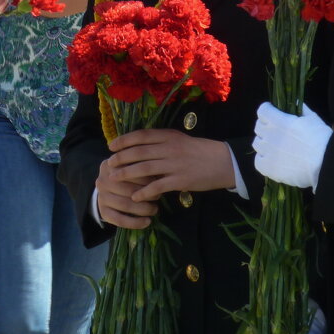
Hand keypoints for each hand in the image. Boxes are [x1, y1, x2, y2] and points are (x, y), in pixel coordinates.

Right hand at [96, 157, 157, 228]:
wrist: (109, 190)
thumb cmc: (127, 177)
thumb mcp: (130, 167)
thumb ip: (141, 167)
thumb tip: (160, 175)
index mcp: (109, 166)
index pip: (129, 172)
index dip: (146, 178)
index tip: (158, 183)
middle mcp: (102, 181)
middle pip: (127, 189)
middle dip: (146, 194)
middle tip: (158, 196)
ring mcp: (101, 197)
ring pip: (124, 205)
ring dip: (143, 209)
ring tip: (155, 209)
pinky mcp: (102, 211)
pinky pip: (119, 220)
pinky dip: (135, 223)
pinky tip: (147, 222)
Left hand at [106, 128, 235, 202]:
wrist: (223, 162)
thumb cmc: (199, 150)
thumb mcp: (179, 139)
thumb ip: (161, 141)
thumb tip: (138, 146)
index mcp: (169, 136)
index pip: (141, 135)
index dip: (124, 140)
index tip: (111, 146)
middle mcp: (169, 148)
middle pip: (139, 152)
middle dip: (121, 158)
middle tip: (109, 163)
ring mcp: (174, 164)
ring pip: (144, 168)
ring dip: (127, 174)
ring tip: (114, 178)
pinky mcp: (180, 180)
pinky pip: (157, 186)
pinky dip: (144, 192)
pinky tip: (135, 197)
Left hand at [253, 102, 331, 189]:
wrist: (326, 163)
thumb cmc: (321, 139)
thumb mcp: (312, 118)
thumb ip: (300, 108)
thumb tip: (293, 101)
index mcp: (279, 121)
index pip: (262, 111)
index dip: (268, 112)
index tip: (274, 115)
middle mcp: (270, 135)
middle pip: (258, 127)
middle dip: (266, 128)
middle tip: (278, 134)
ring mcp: (267, 152)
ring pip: (257, 144)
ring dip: (265, 144)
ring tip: (277, 149)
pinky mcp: (268, 168)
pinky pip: (258, 161)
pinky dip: (264, 160)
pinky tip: (274, 161)